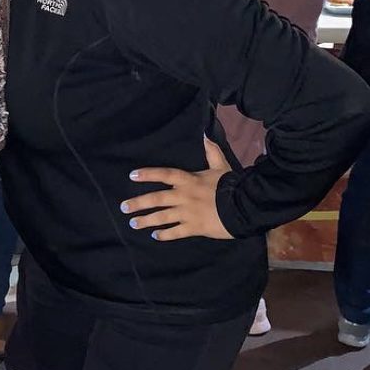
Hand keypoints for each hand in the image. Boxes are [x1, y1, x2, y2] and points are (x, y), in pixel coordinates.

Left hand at [119, 139, 233, 241]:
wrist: (245, 206)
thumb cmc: (232, 185)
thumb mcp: (221, 166)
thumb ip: (211, 151)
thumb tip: (206, 133)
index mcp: (189, 180)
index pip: (164, 174)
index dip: (148, 174)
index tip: (132, 175)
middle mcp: (184, 196)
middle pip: (156, 199)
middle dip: (138, 203)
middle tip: (124, 207)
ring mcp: (187, 213)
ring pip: (161, 217)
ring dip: (146, 220)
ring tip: (133, 223)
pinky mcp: (194, 228)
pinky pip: (175, 232)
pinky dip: (164, 234)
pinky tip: (155, 235)